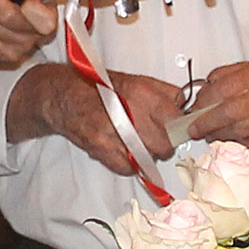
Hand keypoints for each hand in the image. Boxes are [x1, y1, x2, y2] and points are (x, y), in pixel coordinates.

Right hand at [6, 64, 183, 173]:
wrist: (65, 96)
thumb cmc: (100, 88)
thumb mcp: (137, 81)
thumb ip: (164, 93)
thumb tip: (184, 107)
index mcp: (143, 93)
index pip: (176, 120)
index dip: (177, 127)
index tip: (174, 129)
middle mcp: (131, 112)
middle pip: (165, 145)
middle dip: (163, 145)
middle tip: (155, 139)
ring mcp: (115, 132)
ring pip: (148, 158)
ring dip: (145, 154)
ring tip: (135, 142)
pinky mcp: (102, 148)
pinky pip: (128, 167)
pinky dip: (127, 163)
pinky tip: (121, 149)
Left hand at [186, 59, 248, 154]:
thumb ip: (232, 74)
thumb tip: (206, 86)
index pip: (222, 88)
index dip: (203, 102)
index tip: (195, 109)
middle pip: (227, 112)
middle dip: (205, 123)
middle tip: (195, 128)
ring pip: (237, 130)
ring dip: (217, 135)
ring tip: (209, 135)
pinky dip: (235, 144)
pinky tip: (229, 141)